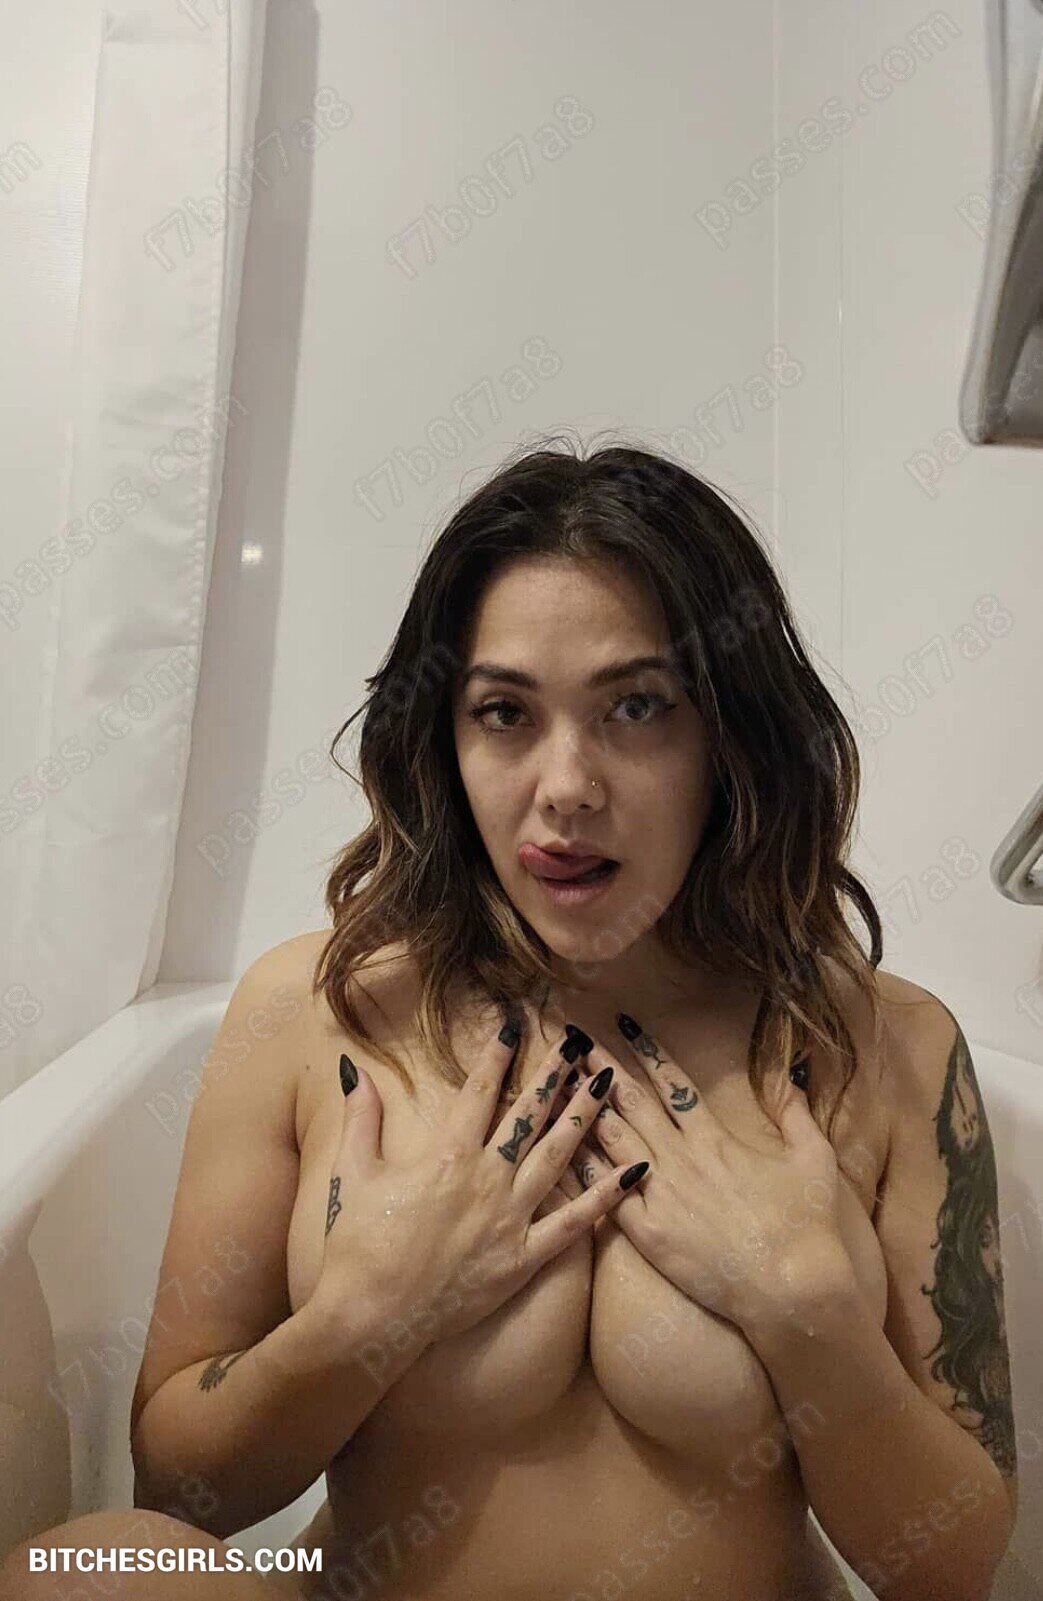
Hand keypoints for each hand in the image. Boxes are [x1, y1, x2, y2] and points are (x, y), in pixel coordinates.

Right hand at [311, 1023, 648, 1355]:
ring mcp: (509, 1219)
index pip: (480, 1091)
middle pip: (529, 1115)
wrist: (370, 1318)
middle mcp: (486, 1180)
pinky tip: (632, 1172)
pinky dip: (606, 1198)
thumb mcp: (354, 1171)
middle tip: (579, 1042)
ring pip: (558, 1156)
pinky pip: (573, 1224)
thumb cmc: (357, 1246)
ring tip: (608, 1083)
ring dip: (585, 1116)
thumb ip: (361, 1117)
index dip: (499, 1053)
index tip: (516, 1022)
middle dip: (555, 1074)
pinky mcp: (523, 1259)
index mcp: (446, 1156)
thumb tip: (354, 1069)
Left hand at [558, 1013, 854, 1331]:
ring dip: (584, 1108)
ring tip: (560, 1081)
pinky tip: (560, 1149)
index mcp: (716, 1138)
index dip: (647, 1051)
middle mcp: (682, 1159)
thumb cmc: (808, 1225)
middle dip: (601, 1069)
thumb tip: (789, 1071)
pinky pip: (605, 1194)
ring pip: (612, 1140)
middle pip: (632, 1103)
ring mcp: (661, 1196)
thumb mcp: (814, 1158)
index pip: (673, 1083)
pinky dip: (583, 1168)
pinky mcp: (649, 1234)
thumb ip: (796, 1111)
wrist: (795, 1289)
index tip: (624, 1024)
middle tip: (574, 1040)